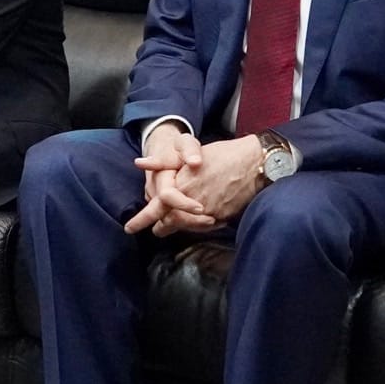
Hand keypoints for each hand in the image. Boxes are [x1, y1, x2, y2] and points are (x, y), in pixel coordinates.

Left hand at [127, 131, 261, 236]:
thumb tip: (140, 163)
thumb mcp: (188, 152)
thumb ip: (163, 162)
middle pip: (169, 221)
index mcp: (181, 185)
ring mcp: (208, 212)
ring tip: (166, 228)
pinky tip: (191, 223)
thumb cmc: (221, 154)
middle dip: (159, 227)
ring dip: (176, 227)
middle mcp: (192, 201)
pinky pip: (203, 227)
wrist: (255, 163)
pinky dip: (194, 226)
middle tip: (152, 231)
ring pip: (185, 226)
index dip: (142, 219)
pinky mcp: (221, 217)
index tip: (129, 228)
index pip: (157, 206)